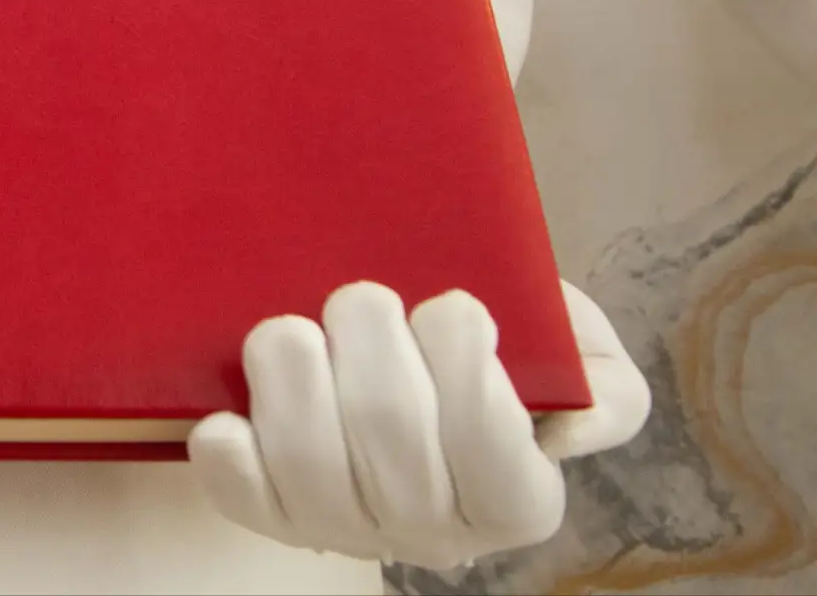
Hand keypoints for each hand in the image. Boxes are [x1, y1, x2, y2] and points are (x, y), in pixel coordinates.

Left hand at [191, 280, 648, 570]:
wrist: (389, 360)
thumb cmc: (492, 347)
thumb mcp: (571, 354)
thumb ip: (600, 384)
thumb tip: (571, 422)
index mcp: (517, 498)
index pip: (492, 436)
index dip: (464, 356)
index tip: (451, 303)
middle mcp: (433, 533)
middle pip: (389, 427)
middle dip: (368, 337)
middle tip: (362, 298)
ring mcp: (347, 530)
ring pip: (308, 457)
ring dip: (292, 370)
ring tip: (294, 329)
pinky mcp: (273, 517)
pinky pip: (240, 492)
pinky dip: (229, 443)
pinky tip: (235, 408)